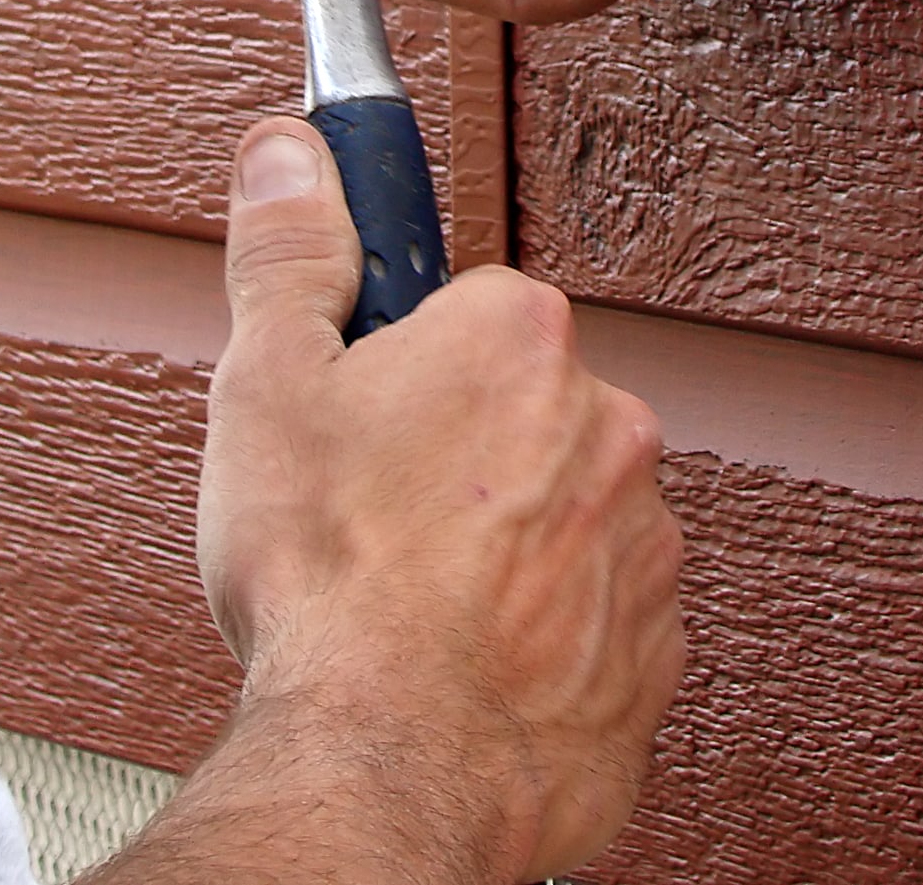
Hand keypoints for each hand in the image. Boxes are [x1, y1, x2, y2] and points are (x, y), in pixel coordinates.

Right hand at [156, 119, 684, 884]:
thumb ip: (288, 253)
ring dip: (500, 554)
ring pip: (560, 522)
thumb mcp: (267, 386)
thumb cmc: (334, 586)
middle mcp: (611, 425)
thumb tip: (291, 154)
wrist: (395, 768)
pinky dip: (538, 643)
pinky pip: (591, 624)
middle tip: (367, 524)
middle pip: (520, 418)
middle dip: (453, 460)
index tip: (356, 421)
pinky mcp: (655, 653)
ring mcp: (644, 544)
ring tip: (406, 610)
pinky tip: (459, 667)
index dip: (393, 372)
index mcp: (522, 340)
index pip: (466, 316)